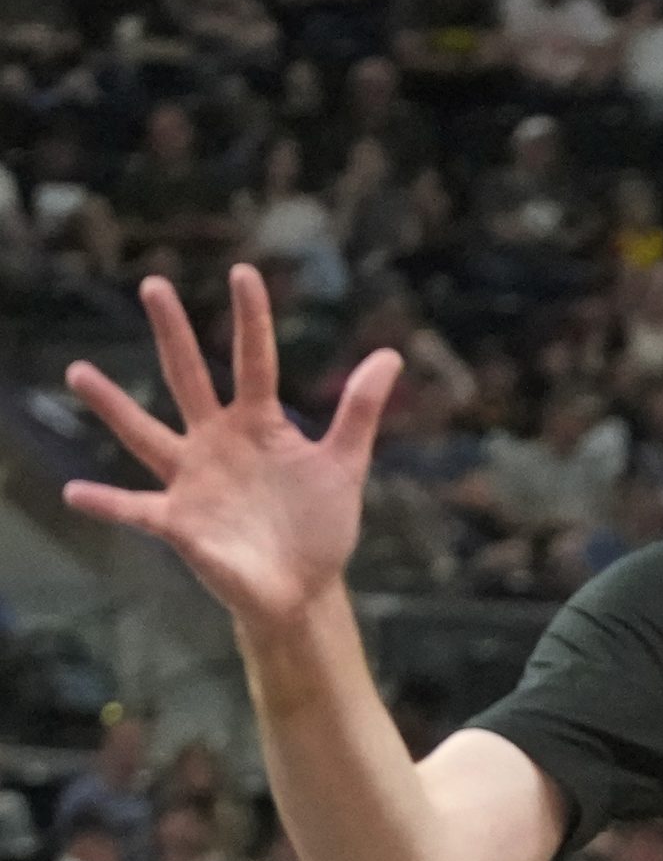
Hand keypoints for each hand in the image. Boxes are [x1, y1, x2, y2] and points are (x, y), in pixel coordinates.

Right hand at [63, 266, 401, 634]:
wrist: (304, 587)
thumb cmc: (320, 524)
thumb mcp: (346, 464)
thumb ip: (360, 411)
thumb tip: (391, 354)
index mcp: (260, 424)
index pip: (255, 361)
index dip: (252, 320)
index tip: (243, 273)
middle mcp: (217, 442)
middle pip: (190, 378)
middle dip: (174, 334)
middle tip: (154, 284)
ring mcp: (193, 479)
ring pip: (145, 434)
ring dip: (113, 405)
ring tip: (78, 371)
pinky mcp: (178, 523)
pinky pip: (134, 509)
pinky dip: (106, 503)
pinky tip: (73, 492)